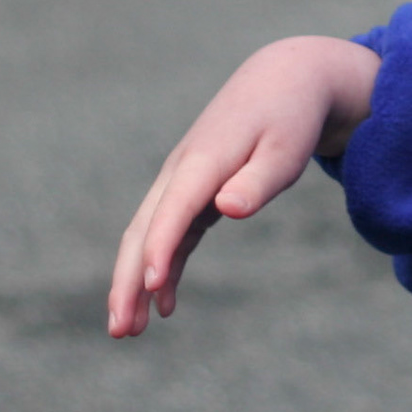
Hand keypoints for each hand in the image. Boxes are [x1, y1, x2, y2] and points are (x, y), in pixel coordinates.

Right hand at [107, 37, 379, 337]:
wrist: (285, 80)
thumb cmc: (291, 117)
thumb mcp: (287, 147)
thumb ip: (259, 180)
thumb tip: (227, 209)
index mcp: (205, 159)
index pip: (175, 208)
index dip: (159, 246)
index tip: (150, 285)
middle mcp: (182, 171)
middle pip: (144, 229)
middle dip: (128, 280)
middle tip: (120, 330)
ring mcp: (183, 180)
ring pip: (148, 235)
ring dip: (134, 282)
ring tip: (128, 331)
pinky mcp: (194, 189)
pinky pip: (170, 233)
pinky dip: (164, 266)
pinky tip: (164, 304)